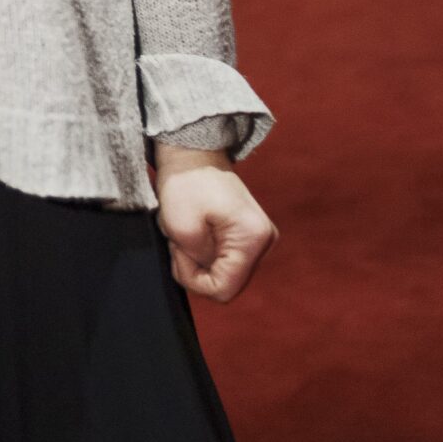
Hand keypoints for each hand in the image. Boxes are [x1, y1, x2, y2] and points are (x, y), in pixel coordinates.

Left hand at [154, 149, 276, 302]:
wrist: (192, 152)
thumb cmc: (185, 183)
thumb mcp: (181, 228)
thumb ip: (197, 262)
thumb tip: (207, 274)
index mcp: (253, 239)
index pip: (223, 289)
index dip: (193, 279)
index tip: (178, 252)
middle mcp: (264, 240)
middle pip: (226, 281)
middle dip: (196, 267)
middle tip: (179, 240)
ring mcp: (258, 237)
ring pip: (224, 270)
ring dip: (198, 258)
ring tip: (186, 231)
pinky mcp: (247, 234)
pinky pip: (224, 257)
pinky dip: (203, 250)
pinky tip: (195, 230)